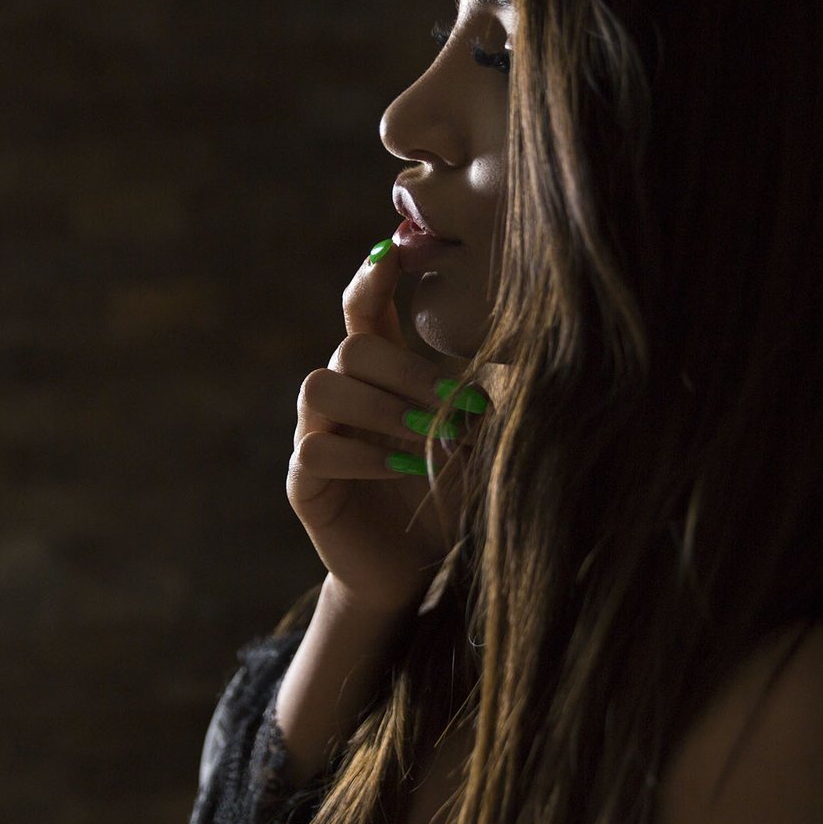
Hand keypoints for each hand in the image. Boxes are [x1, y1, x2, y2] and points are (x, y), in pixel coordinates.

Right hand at [286, 241, 488, 615]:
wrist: (414, 571)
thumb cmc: (447, 497)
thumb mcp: (477, 443)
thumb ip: (484, 399)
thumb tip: (518, 356)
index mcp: (377, 374)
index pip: (362, 309)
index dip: (371, 278)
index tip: (393, 252)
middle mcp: (340, 396)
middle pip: (350, 348)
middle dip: (406, 370)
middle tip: (454, 403)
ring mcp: (313, 434)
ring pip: (320, 386)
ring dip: (381, 407)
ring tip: (426, 436)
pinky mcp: (304, 481)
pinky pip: (315, 447)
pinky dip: (363, 454)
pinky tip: (402, 469)